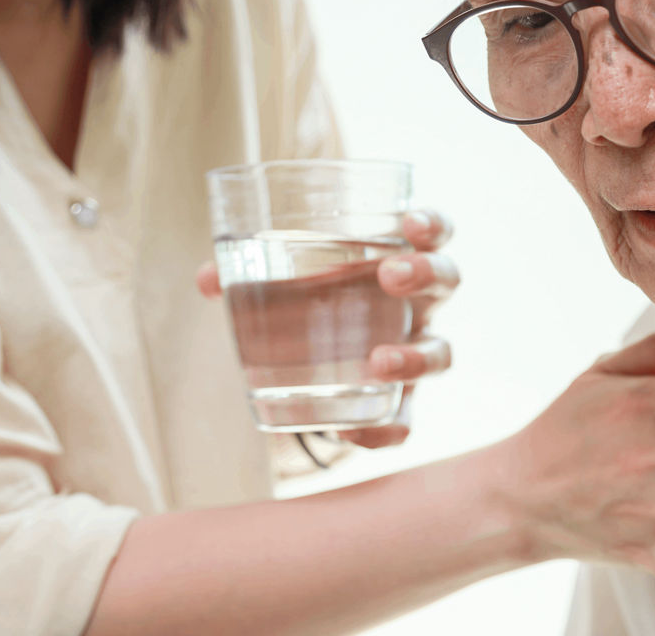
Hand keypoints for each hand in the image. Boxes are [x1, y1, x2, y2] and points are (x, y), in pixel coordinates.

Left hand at [196, 209, 458, 448]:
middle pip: (446, 282)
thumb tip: (209, 279)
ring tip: (379, 362)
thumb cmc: (312, 303)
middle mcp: (418, 305)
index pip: (432, 233)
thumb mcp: (284, 282)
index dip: (431, 224)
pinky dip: (384, 430)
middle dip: (425, 275)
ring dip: (416, 357)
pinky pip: (407, 420)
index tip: (411, 223)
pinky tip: (348, 432)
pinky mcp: (400, 404)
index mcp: (397, 260)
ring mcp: (415, 353)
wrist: (318, 369)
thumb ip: (249, 275)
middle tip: (390, 277)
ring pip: (442, 353)